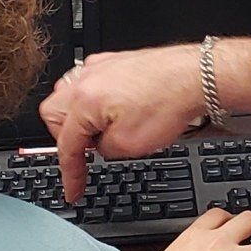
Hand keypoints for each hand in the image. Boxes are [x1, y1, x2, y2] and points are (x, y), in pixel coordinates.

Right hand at [42, 44, 208, 200]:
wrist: (196, 76)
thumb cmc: (169, 103)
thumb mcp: (129, 146)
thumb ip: (103, 150)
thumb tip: (99, 146)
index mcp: (84, 100)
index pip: (65, 145)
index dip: (70, 173)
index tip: (74, 189)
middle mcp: (86, 78)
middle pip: (54, 113)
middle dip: (66, 137)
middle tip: (87, 152)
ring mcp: (100, 66)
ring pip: (69, 94)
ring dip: (77, 116)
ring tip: (101, 131)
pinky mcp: (115, 60)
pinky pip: (90, 81)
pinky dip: (93, 100)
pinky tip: (113, 110)